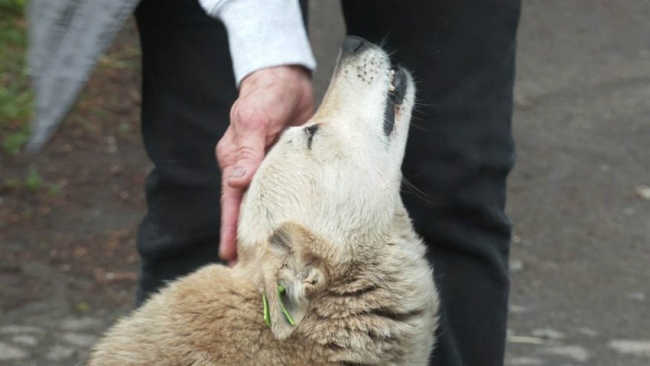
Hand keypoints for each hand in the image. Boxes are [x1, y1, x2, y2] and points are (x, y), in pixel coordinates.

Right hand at [216, 65, 313, 263]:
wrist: (287, 77)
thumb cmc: (266, 94)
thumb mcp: (254, 117)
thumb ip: (246, 147)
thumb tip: (235, 180)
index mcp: (235, 160)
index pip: (231, 201)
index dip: (231, 229)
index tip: (229, 256)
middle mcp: (249, 168)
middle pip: (248, 208)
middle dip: (248, 237)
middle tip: (253, 269)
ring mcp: (269, 167)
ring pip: (268, 202)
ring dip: (269, 226)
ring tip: (274, 255)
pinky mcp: (289, 164)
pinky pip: (288, 190)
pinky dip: (288, 209)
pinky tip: (296, 225)